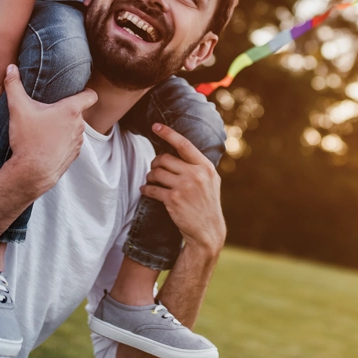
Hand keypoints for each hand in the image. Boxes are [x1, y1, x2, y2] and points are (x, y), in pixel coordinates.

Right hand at [2, 65, 95, 197]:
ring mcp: (79, 141)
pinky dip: (63, 141)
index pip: (91, 95)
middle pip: (79, 112)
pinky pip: (72, 142)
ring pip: (75, 128)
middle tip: (50, 112)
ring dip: (65, 127)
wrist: (31, 172)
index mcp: (71, 110)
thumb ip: (14, 86)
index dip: (86, 92)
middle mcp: (80, 125)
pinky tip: (48, 143)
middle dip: (66, 111)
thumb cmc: (28, 139)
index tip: (76, 92)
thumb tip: (10, 67)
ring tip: (47, 128)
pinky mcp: (74, 155)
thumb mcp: (18, 109)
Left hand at [140, 124, 225, 256]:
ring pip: (156, 172)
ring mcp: (184, 187)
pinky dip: (146, 189)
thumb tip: (181, 148)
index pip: (184, 144)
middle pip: (165, 158)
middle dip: (156, 163)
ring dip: (150, 176)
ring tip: (151, 180)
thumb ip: (199, 166)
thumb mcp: (211, 181)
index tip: (156, 126)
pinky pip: (152, 189)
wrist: (208, 231)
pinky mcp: (173, 200)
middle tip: (154, 168)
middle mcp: (196, 174)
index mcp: (205, 167)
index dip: (168, 133)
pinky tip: (146, 190)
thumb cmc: (207, 204)